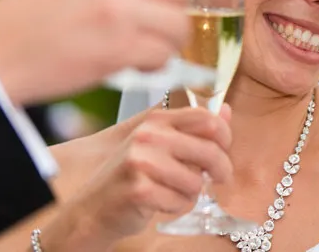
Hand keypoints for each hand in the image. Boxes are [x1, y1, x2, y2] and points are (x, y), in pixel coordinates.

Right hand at [0, 0, 191, 104]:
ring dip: (168, 41)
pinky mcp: (118, 47)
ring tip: (145, 46)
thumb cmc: (34, 12)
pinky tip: (135, 62)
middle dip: (175, 8)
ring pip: (179, 23)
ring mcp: (119, 9)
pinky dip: (155, 63)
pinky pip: (164, 54)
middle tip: (157, 24)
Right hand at [45, 105, 233, 247]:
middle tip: (218, 178)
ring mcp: (141, 162)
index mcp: (156, 120)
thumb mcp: (161, 144)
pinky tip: (161, 202)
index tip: (224, 149)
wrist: (92, 208)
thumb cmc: (132, 175)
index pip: (206, 118)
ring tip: (174, 191)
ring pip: (196, 181)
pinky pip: (180, 201)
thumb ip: (193, 127)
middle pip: (209, 150)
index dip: (225, 135)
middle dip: (221, 169)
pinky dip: (176, 206)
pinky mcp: (139, 189)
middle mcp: (148, 136)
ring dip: (191, 192)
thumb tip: (226, 110)